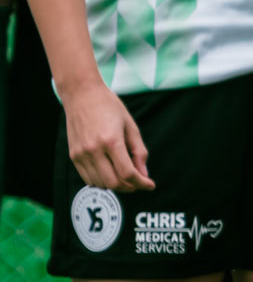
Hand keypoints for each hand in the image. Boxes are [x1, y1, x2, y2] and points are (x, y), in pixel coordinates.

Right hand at [63, 77, 152, 191]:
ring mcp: (81, 154)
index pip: (127, 173)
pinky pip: (88, 178)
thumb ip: (138, 151)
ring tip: (125, 177)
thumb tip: (143, 174)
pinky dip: (101, 181)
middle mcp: (94, 150)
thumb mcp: (130, 125)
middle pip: (113, 183)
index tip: (150, 185)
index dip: (141, 183)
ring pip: (100, 183)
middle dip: (129, 187)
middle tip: (138, 182)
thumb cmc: (108, 106)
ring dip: (116, 185)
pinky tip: (110, 173)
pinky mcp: (74, 155)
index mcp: (111, 140)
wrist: (81, 94)